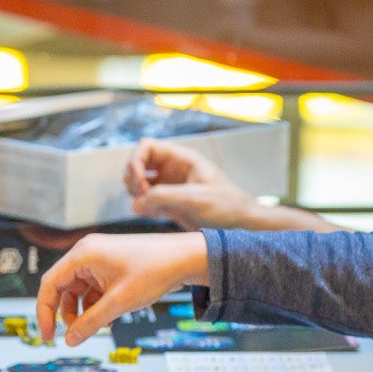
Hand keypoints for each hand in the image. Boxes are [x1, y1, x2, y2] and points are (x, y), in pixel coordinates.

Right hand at [36, 232, 210, 345]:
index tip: (47, 335)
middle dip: (65, 313)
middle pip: (62, 287)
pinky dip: (95, 305)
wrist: (185, 258)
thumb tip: (69, 340)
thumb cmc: (154, 271)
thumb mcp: (119, 302)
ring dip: (82, 311)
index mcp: (83, 255)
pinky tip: (108, 319)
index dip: (44, 312)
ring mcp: (99, 259)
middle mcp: (87, 254)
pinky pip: (92, 288)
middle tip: (69, 336)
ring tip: (96, 327)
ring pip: (78, 290)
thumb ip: (91, 322)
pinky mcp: (110, 266)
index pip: (49, 284)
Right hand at [124, 138, 259, 228]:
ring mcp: (169, 185)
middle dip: (132, 177)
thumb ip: (164, 196)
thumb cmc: (226, 206)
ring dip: (135, 193)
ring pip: (138, 182)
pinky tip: (153, 214)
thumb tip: (136, 203)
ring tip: (146, 207)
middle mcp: (172, 168)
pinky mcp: (169, 203)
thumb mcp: (195, 198)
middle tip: (141, 195)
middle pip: (137, 162)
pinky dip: (143, 206)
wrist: (241, 225)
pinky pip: (146, 200)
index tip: (140, 183)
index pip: (146, 147)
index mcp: (181, 158)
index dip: (135, 161)